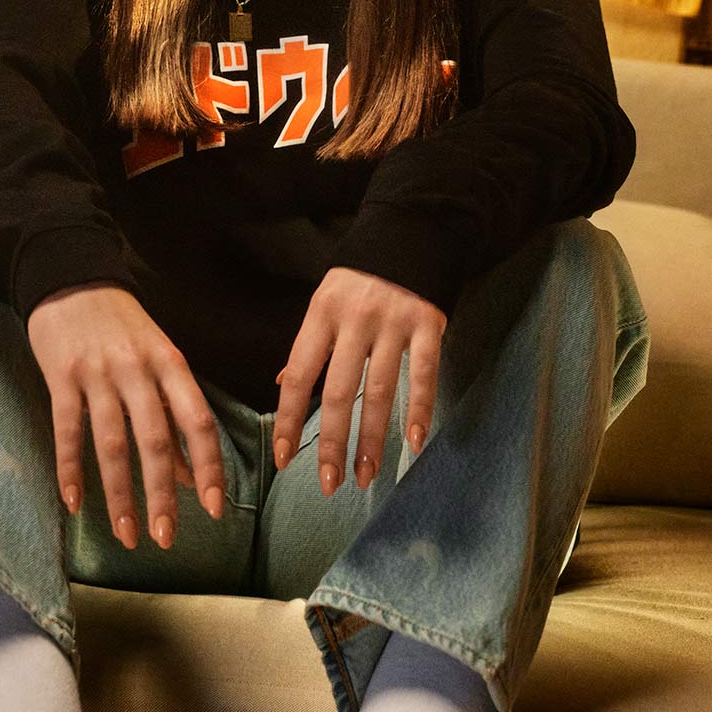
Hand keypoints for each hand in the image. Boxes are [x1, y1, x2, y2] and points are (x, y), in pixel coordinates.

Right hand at [26, 283, 225, 551]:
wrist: (71, 278)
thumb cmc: (123, 327)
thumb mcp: (158, 360)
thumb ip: (172, 416)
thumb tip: (187, 475)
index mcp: (171, 364)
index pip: (197, 422)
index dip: (208, 467)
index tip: (214, 508)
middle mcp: (138, 371)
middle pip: (155, 441)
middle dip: (162, 496)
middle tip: (166, 538)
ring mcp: (98, 374)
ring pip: (111, 444)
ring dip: (120, 494)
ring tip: (127, 534)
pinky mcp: (60, 378)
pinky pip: (67, 432)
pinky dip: (71, 470)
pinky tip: (75, 503)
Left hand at [272, 267, 444, 496]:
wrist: (414, 228)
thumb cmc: (363, 275)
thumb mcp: (327, 300)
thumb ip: (310, 343)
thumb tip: (282, 385)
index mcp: (322, 313)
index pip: (299, 374)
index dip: (290, 418)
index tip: (284, 458)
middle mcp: (355, 319)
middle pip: (339, 391)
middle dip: (332, 443)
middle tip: (328, 483)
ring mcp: (393, 321)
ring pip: (380, 391)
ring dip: (372, 440)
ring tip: (365, 477)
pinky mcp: (428, 323)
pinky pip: (424, 375)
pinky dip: (420, 411)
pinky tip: (413, 444)